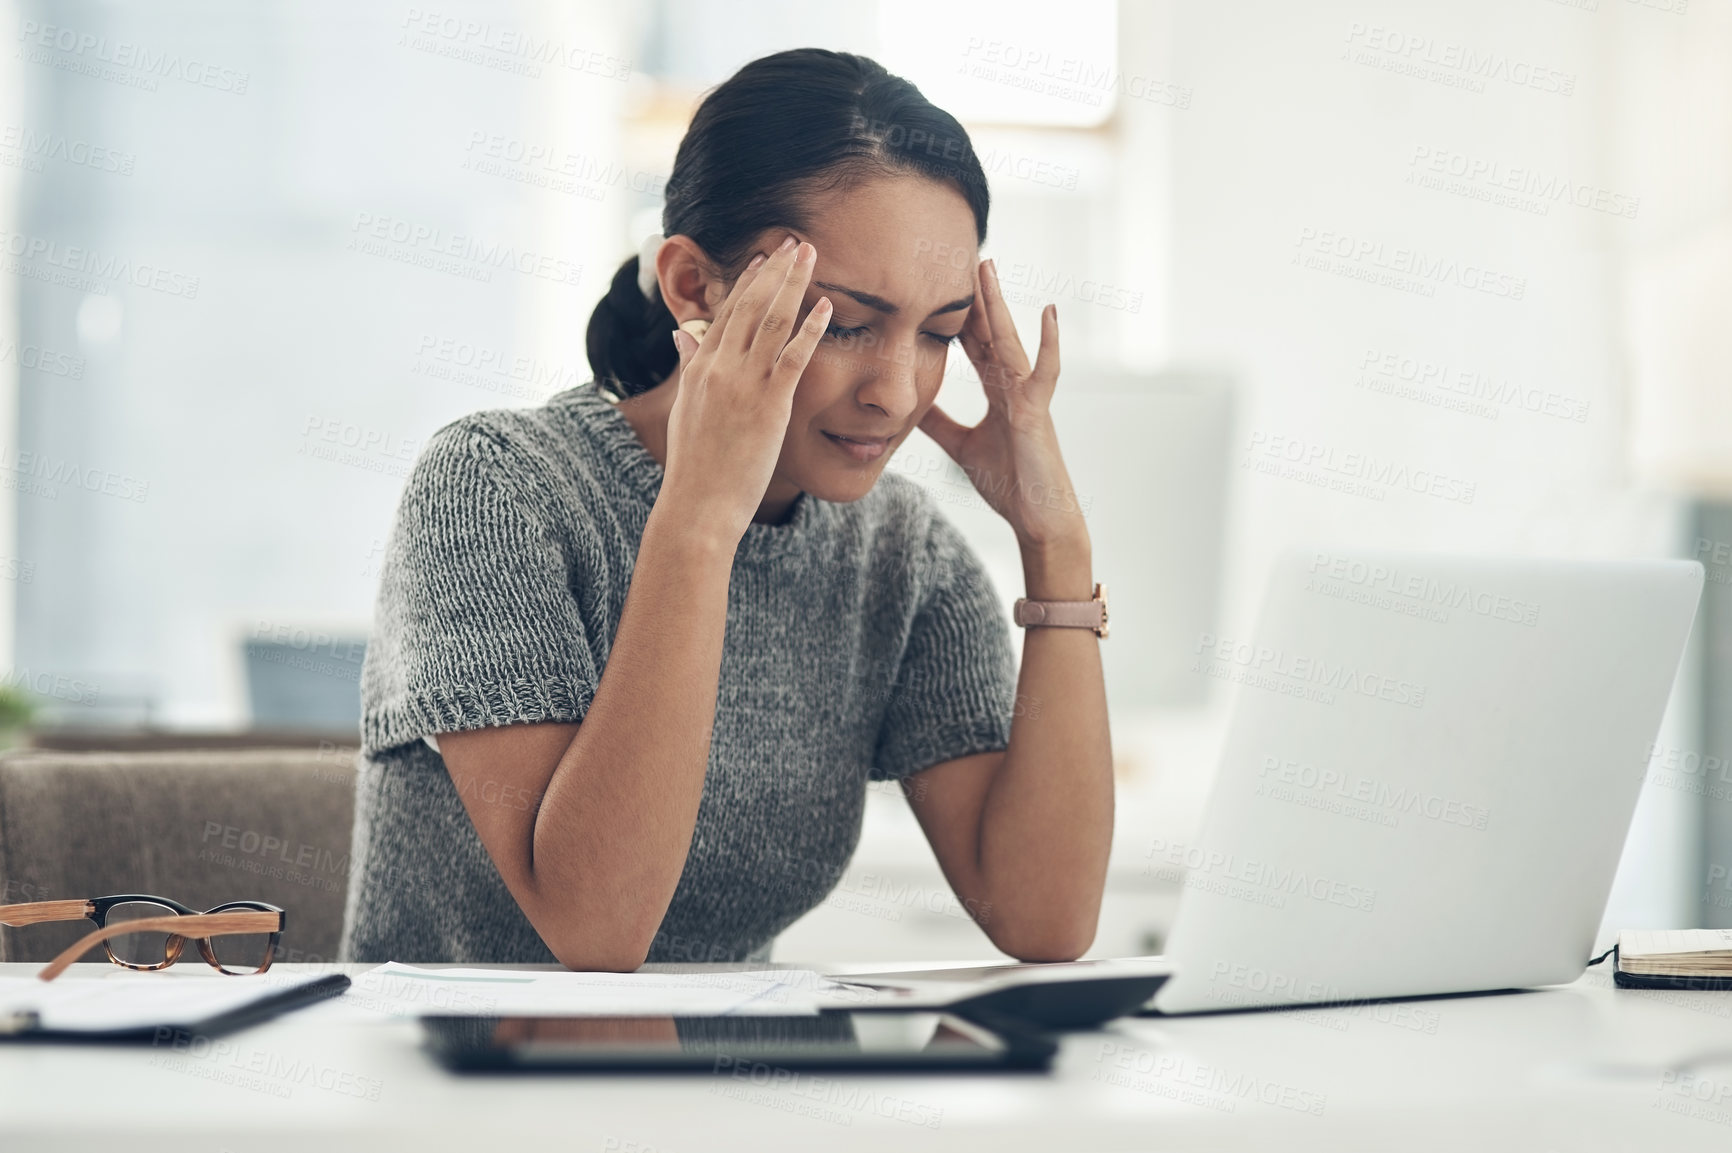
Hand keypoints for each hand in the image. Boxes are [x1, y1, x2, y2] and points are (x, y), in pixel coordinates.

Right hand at [659, 236, 832, 543]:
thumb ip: (689, 368)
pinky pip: (794, 356)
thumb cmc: (695, 467)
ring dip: (794, 283)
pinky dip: (811, 327)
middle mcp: (719, 368)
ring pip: (771, 320)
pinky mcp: (769, 404)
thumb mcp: (685, 409)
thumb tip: (684, 336)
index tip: (765, 258)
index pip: (726, 313)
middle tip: (795, 241)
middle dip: (775, 270)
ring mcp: (743, 384)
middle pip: (750, 305)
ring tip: (811, 255)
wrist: (697, 504)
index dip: (748, 282)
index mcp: (700, 368)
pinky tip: (828, 305)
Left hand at [917, 259, 1086, 550]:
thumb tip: (909, 404)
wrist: (1036, 517)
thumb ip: (940, 422)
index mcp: (998, 392)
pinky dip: (1049, 344)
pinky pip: (1044, 372)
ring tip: (988, 267)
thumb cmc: (1010, 483)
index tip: (938, 283)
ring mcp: (1028, 395)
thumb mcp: (961, 446)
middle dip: (975, 296)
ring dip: (999, 304)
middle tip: (959, 255)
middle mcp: (1014, 386)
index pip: (974, 344)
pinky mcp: (1038, 412)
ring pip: (1009, 340)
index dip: (957, 315)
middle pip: (990, 332)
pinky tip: (1050, 313)